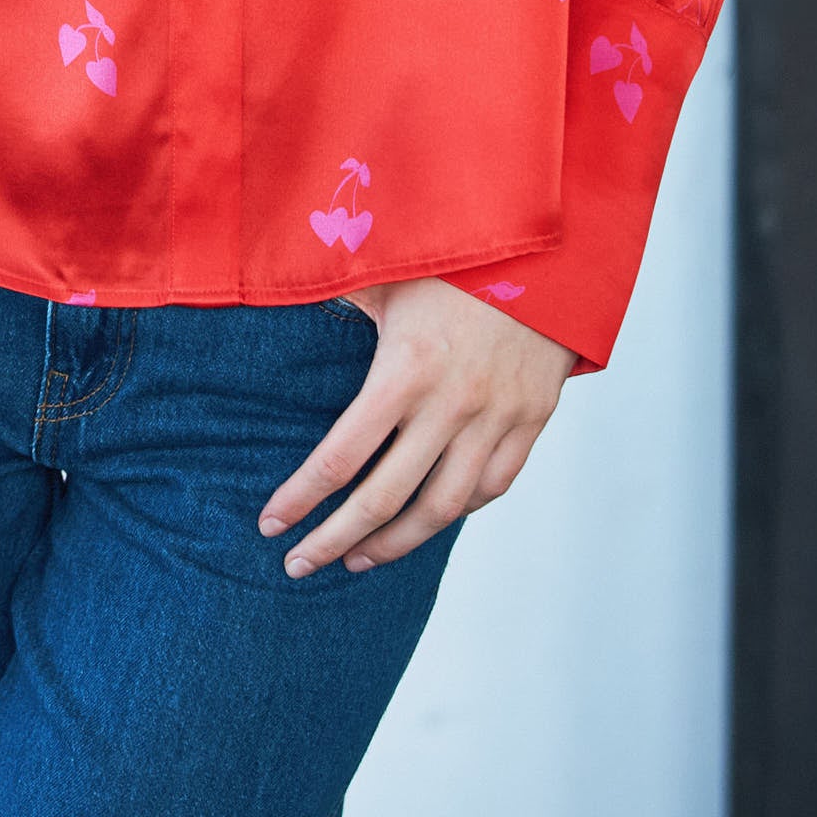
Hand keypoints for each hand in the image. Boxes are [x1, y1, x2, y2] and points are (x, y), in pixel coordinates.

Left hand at [257, 279, 580, 578]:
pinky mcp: (530, 421)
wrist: (549, 250)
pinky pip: (491, 487)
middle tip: (297, 565)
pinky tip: (427, 519)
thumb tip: (267, 284)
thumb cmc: (455, 256)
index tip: (269, 523)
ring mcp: (495, 419)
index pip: (341, 456)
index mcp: (405, 369)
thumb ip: (334, 291)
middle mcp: (450, 405)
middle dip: (332, 539)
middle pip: (382, 499)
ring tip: (356, 560)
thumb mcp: (387, 271)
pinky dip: (456, 511)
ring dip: (393, 544)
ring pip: (439, 509)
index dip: (301, 497)